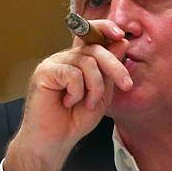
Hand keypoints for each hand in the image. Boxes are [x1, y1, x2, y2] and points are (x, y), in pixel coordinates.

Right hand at [4, 19, 131, 170]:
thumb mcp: (102, 93)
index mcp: (80, 60)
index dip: (106, 28)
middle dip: (115, 66)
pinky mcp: (44, 72)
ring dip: (95, 87)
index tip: (122, 36)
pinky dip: (77, 92)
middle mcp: (66, 57)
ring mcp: (54, 63)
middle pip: (96, 48)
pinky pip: (73, 74)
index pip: (92, 34)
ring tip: (88, 104)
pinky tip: (68, 102)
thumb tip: (121, 42)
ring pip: (87, 62)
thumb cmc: (76, 119)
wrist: (55, 142)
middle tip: (126, 85)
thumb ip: (110, 70)